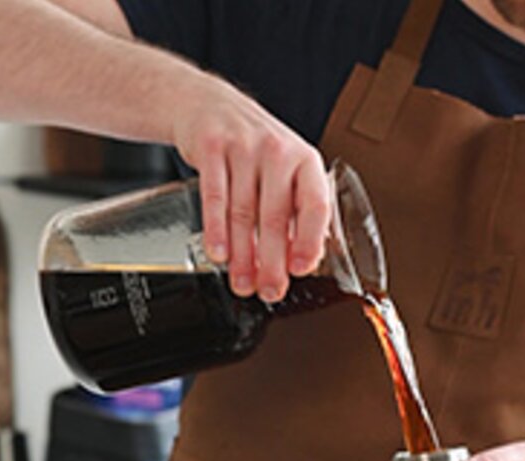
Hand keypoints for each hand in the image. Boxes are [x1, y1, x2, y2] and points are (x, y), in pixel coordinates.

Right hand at [171, 75, 331, 303]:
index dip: (310, 240)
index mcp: (305, 161)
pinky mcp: (211, 146)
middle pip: (275, 216)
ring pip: (243, 212)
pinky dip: (216, 229)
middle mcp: (278, 151)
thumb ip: (297, 212)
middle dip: (272, 261)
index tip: (301, 269)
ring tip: (242, 283)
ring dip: (242, 255)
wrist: (209, 104)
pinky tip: (219, 253)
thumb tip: (308, 259)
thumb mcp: (286, 173)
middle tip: (270, 290)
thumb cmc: (255, 150)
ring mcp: (244, 147)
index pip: (315, 205)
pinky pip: (214, 196)